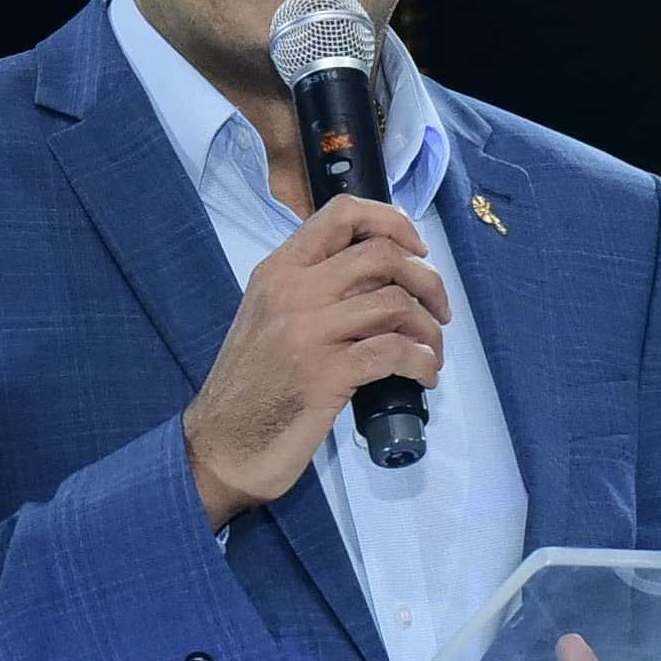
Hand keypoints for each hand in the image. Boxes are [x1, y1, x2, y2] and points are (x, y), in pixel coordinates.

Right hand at [183, 197, 447, 525]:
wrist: (222, 446)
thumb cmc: (251, 387)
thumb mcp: (270, 319)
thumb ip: (312, 290)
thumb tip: (379, 277)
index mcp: (278, 271)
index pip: (342, 214)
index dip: (393, 222)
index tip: (417, 250)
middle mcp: (292, 291)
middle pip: (382, 255)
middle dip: (427, 280)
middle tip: (439, 311)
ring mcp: (308, 331)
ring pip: (395, 302)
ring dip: (429, 329)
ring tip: (431, 353)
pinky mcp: (326, 374)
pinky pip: (395, 351)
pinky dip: (423, 361)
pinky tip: (424, 375)